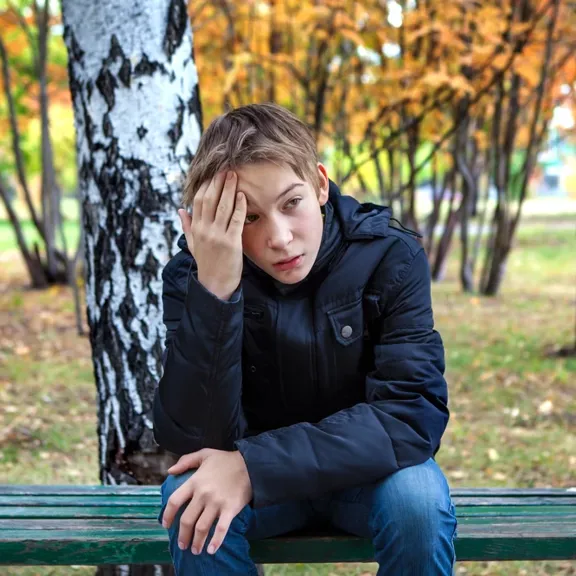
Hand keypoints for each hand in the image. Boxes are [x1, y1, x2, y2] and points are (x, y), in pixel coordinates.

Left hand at [161, 449, 252, 555]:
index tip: (166, 525)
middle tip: (182, 545)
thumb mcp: (204, 454)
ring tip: (195, 550)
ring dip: (197, 542)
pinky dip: (216, 541)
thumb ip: (185, 461)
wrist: (250, 463)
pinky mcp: (230, 508)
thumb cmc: (226, 460)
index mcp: (195, 481)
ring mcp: (217, 502)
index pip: (174, 501)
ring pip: (201, 528)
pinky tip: (212, 550)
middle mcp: (203, 494)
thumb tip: (169, 471)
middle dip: (183, 536)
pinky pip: (221, 528)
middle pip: (187, 520)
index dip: (168, 515)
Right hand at [178, 171, 246, 299]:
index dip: (205, 186)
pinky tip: (242, 196)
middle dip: (218, 183)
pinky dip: (239, 207)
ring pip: (223, 207)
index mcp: (196, 229)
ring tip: (235, 176)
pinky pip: (236, 220)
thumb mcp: (193, 245)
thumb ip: (187, 226)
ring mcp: (218, 236)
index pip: (198, 201)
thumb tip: (180, 210)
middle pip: (210, 200)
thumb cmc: (206, 264)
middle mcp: (205, 230)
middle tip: (225, 169)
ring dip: (229, 189)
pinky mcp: (231, 242)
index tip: (213, 174)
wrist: (215, 286)